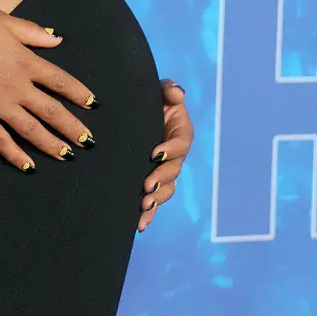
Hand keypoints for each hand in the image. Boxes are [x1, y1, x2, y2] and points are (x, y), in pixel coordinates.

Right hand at [0, 9, 97, 173]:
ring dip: (52, 145)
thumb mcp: (2, 21)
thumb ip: (32, 32)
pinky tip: (28, 166)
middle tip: (88, 141)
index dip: (79, 93)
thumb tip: (57, 38)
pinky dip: (16, 156)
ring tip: (67, 156)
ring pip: (32, 130)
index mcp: (25, 61)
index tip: (93, 104)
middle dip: (72, 128)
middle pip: (52, 111)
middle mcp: (17, 86)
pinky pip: (2, 141)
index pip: (60, 81)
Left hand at [138, 79, 191, 231]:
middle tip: (146, 186)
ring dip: (156, 200)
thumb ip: (168, 91)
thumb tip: (175, 93)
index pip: (181, 143)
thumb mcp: (160, 92)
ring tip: (143, 206)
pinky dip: (148, 214)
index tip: (155, 153)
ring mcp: (165, 171)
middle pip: (173, 170)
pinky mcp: (152, 182)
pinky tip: (139, 225)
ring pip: (165, 189)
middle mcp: (175, 155)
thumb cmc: (151, 101)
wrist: (135, 115)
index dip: (170, 149)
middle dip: (161, 180)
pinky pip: (154, 200)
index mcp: (181, 133)